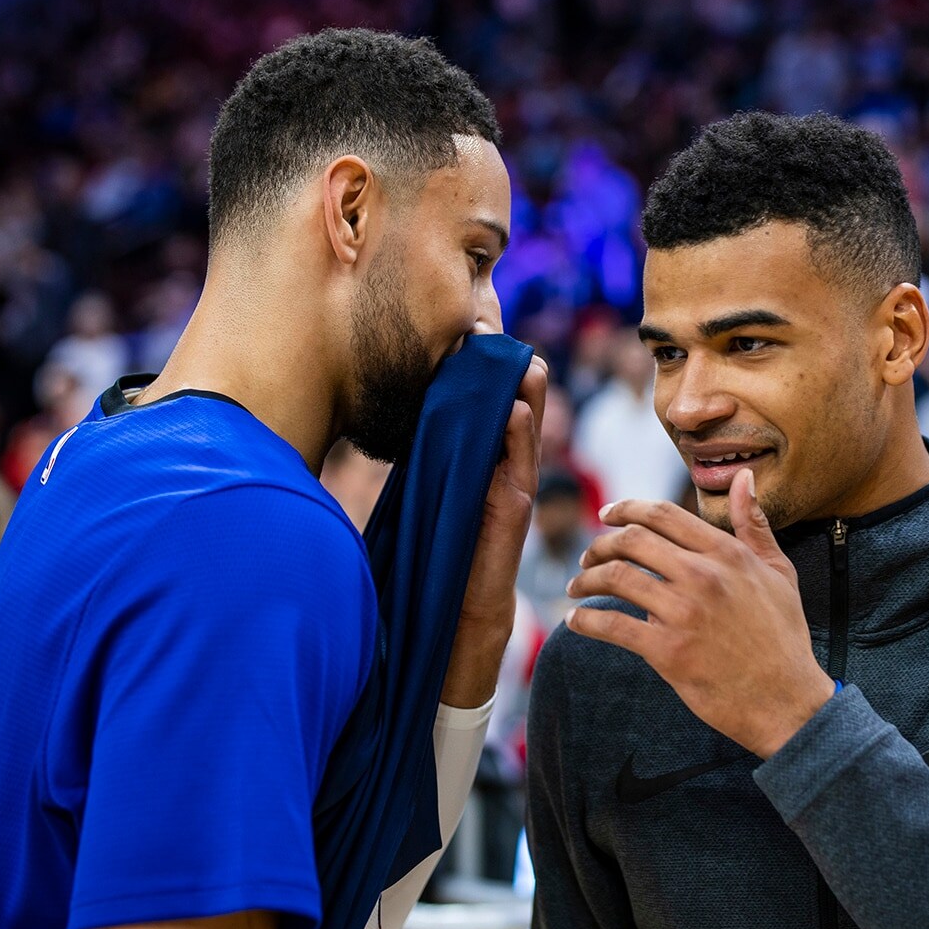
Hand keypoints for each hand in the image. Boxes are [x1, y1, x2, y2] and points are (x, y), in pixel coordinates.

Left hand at [440, 353, 546, 705]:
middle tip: (484, 330)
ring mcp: (518, 479)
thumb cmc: (444, 540)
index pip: (495, 395)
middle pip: (520, 398)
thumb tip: (400, 409)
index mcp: (489, 451)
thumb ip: (432, 449)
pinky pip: (523, 460)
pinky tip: (514, 408)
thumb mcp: (436, 481)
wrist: (462, 598)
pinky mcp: (517, 502)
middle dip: (505, 363)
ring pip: (529, 421)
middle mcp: (509, 460)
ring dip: (522, 387)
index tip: (467, 331)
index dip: (485, 364)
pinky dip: (519, 432)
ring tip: (512, 355)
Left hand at [565, 468, 833, 758]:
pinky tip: (575, 622)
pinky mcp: (668, 651)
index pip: (662, 514)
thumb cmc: (784, 636)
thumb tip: (743, 478)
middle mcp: (703, 575)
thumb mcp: (779, 571)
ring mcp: (684, 613)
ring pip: (616, 578)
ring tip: (576, 587)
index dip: (626, 509)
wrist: (788, 700)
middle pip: (631, 541)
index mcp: (726, 553)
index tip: (606, 514)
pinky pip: (612, 625)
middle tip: (586, 556)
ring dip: (585, 579)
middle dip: (599, 544)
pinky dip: (585, 621)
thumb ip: (753, 523)